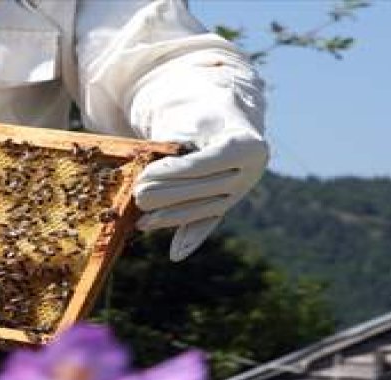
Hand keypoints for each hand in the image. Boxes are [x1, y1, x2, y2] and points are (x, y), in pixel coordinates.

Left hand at [133, 131, 268, 260]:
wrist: (222, 118)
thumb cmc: (199, 115)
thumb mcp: (188, 122)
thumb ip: (172, 149)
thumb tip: (149, 180)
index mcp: (248, 145)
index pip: (204, 163)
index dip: (174, 172)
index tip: (146, 176)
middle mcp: (252, 171)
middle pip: (204, 189)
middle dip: (168, 196)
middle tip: (138, 197)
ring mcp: (242, 190)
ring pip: (204, 208)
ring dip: (172, 217)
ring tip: (143, 221)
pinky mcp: (229, 202)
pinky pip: (209, 220)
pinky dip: (191, 236)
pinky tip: (176, 253)